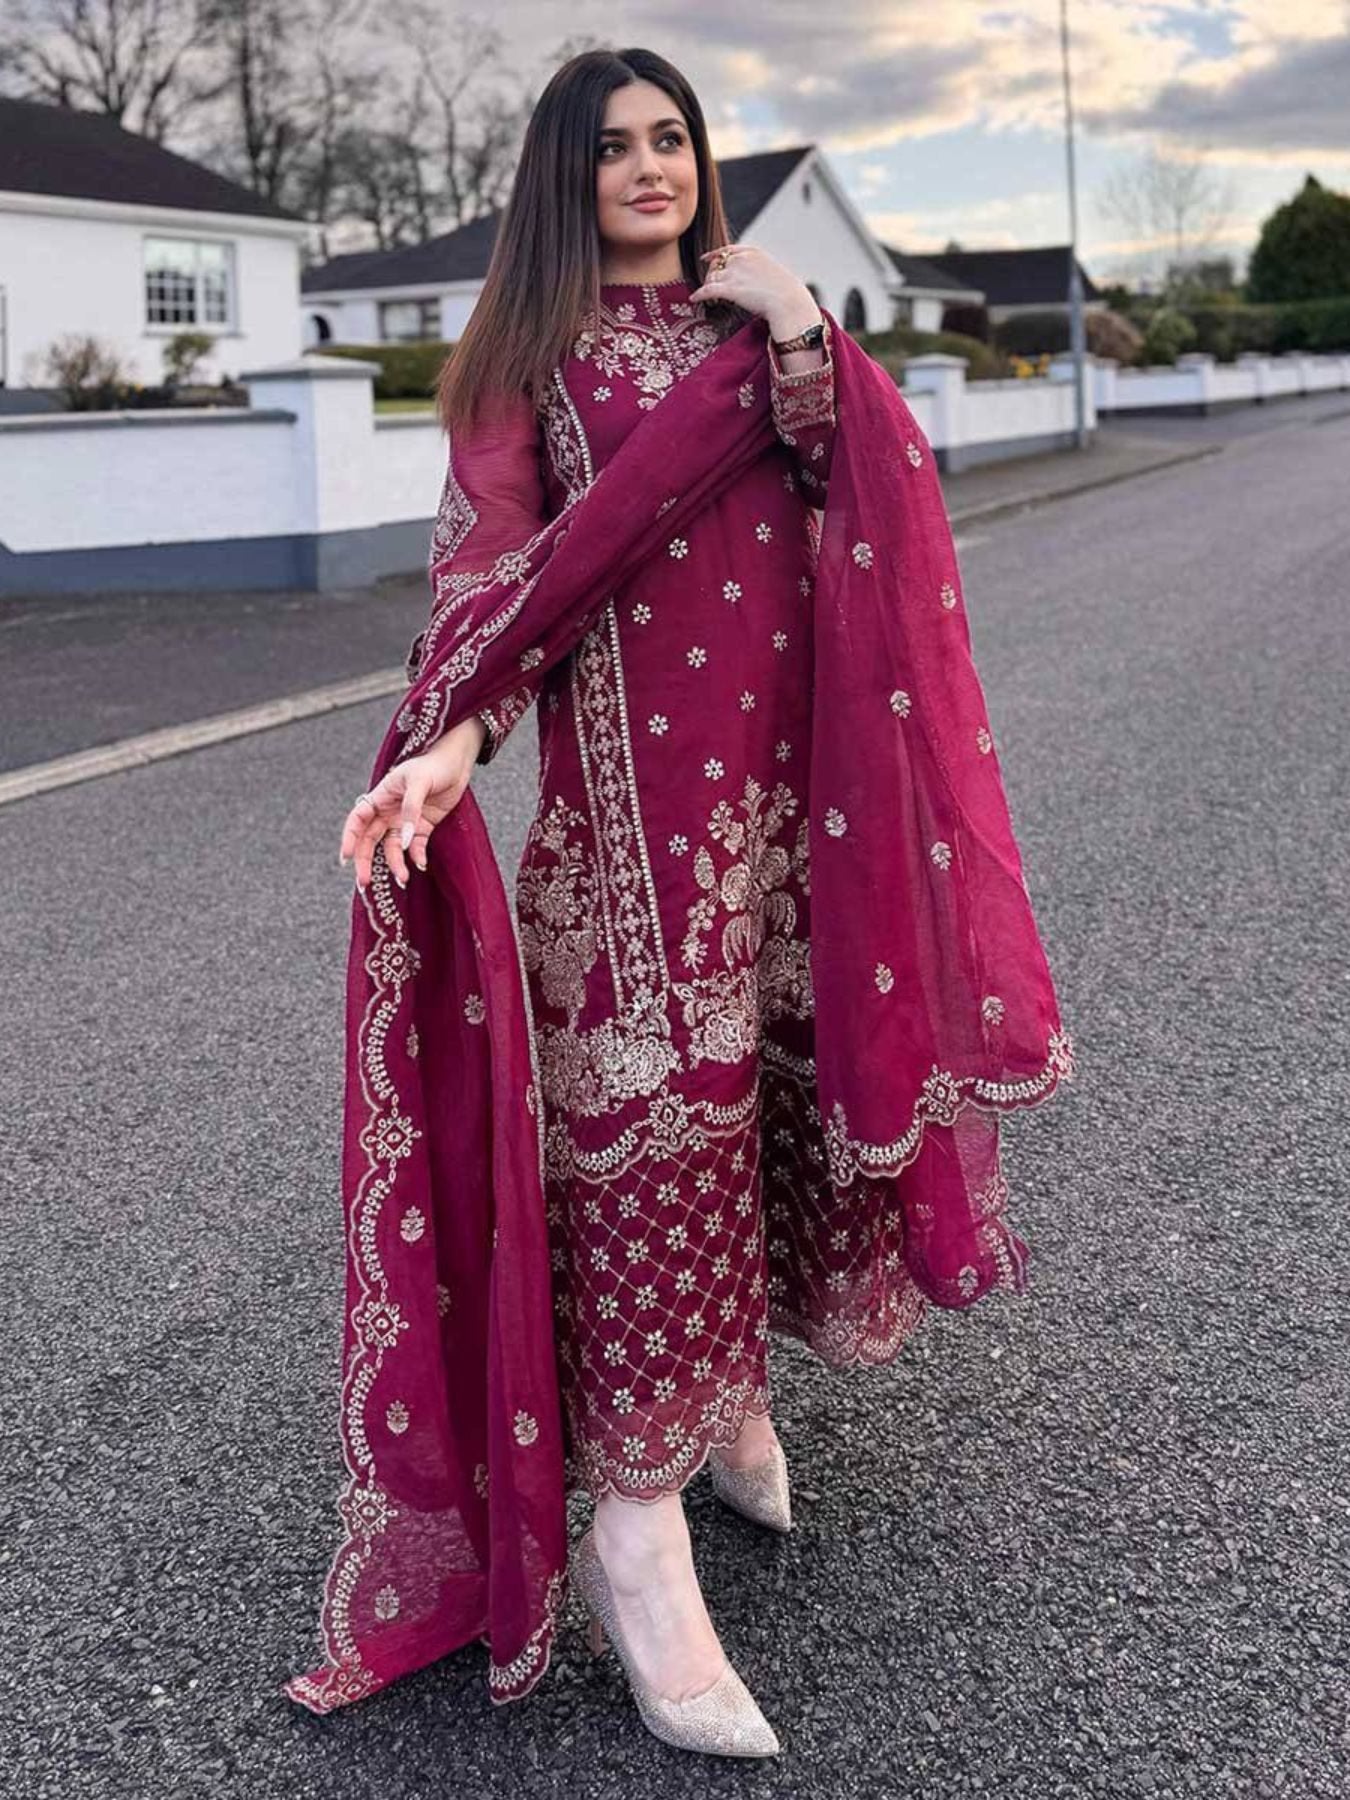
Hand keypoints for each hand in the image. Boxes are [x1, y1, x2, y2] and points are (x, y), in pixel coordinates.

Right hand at [339, 715, 486, 890]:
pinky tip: (420, 865)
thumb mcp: (418, 783)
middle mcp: (388, 812)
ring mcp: (405, 822)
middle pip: (370, 840)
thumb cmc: (433, 765)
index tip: (346, 857)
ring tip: (403, 879)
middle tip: (364, 882)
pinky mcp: (423, 828)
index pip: (358, 820)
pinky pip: (415, 848)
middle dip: (365, 861)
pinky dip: (416, 858)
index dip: (349, 838)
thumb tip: (404, 841)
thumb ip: (410, 811)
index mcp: (380, 797)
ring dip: (395, 864)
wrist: (457, 763)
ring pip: (392, 848)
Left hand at [688, 246, 820, 340]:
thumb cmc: (786, 293)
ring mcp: (734, 273)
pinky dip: (699, 295)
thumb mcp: (773, 273)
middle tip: (710, 286)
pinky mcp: (729, 289)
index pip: (727, 250)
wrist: (788, 301)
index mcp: (752, 252)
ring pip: (711, 277)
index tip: (706, 259)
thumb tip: (757, 281)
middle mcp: (740, 259)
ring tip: (706, 297)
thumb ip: (760, 271)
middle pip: (716, 264)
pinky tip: (694, 299)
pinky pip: (707, 290)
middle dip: (711, 275)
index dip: (714, 255)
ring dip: (707, 287)